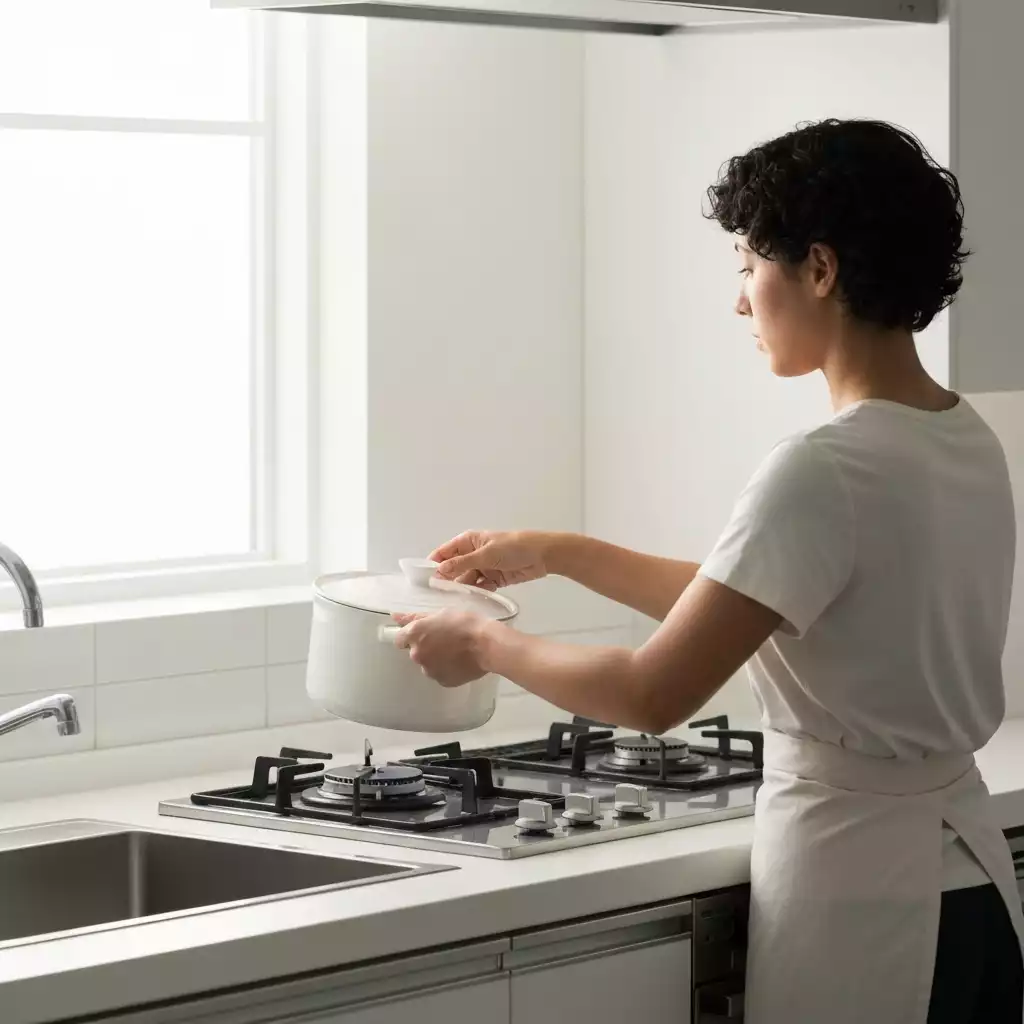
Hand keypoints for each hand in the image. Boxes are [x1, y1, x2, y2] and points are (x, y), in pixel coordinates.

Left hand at [392, 610, 490, 686]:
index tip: (425, 634)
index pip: (400, 640)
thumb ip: (415, 617)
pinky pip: (440, 674)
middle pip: (415, 652)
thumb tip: (395, 617)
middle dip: (426, 647)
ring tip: (455, 652)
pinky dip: (447, 669)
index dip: (412, 636)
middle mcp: (417, 655)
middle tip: (445, 640)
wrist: (487, 645)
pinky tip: (460, 661)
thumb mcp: (441, 613)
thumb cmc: (465, 623)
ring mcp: (429, 671)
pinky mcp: (442, 682)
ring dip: (436, 659)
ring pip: (428, 664)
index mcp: (415, 635)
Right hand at [429, 530, 551, 589]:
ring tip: (458, 599)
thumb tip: (440, 570)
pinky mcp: (494, 579)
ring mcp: (483, 567)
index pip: (444, 553)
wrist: (542, 556)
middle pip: (454, 569)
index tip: (424, 579)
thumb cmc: (513, 547)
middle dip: (448, 580)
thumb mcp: (485, 554)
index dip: (433, 564)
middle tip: (440, 595)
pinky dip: (479, 592)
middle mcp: (473, 554)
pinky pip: (480, 587)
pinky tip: (476, 598)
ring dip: (464, 588)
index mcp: (468, 541)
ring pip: (466, 580)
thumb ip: (462, 563)